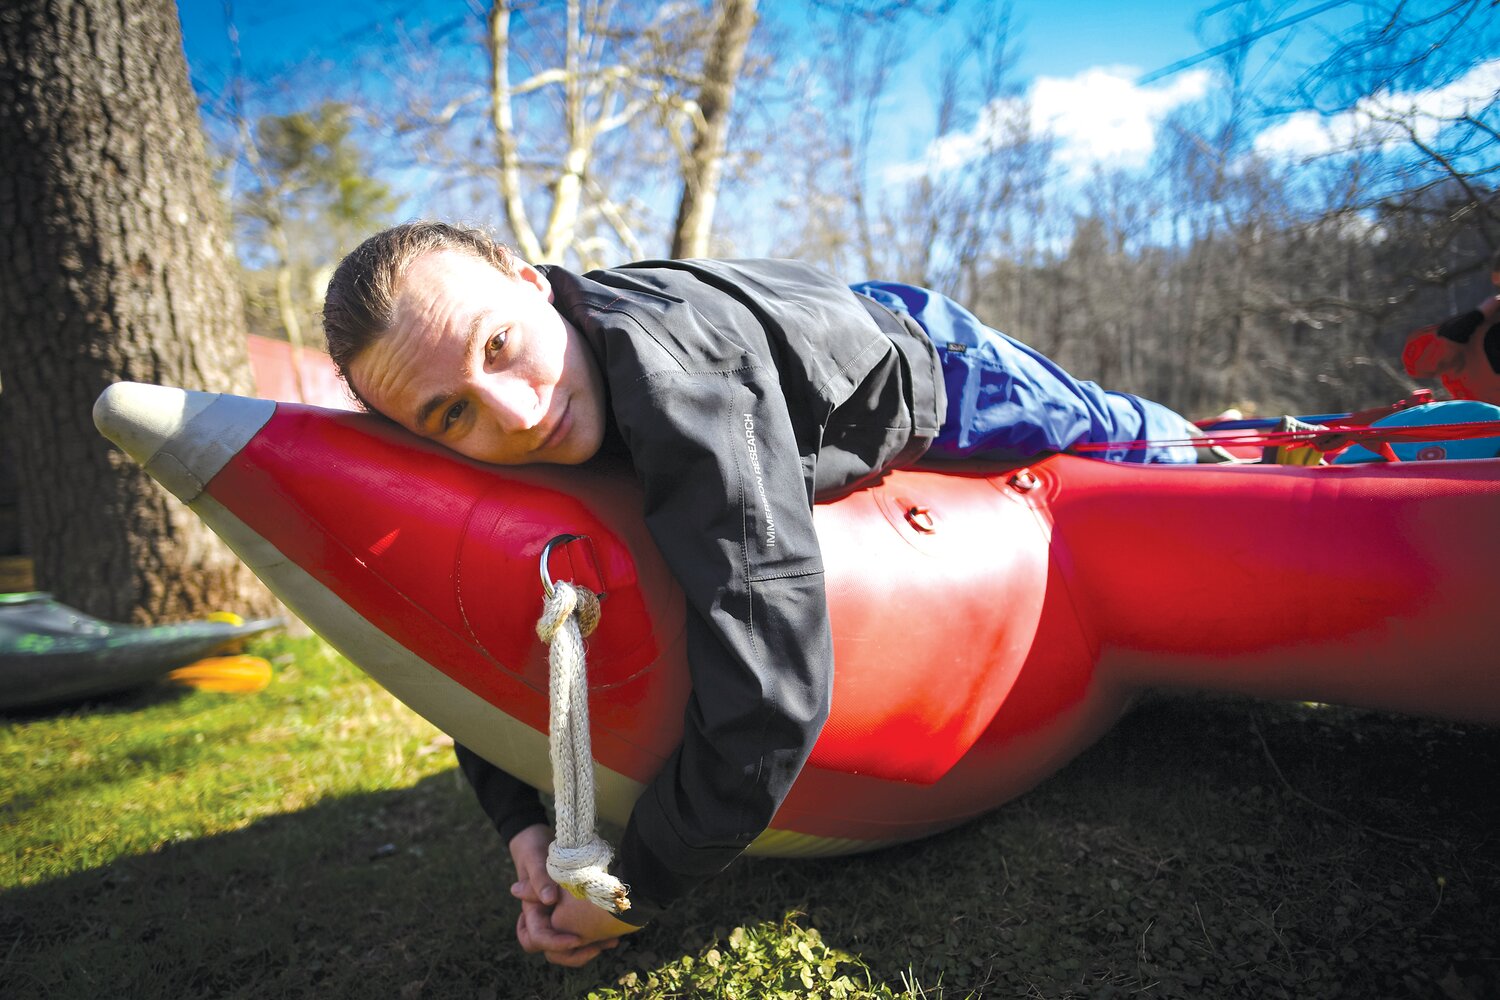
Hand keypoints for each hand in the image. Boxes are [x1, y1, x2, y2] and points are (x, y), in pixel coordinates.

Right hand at [508, 823, 637, 965]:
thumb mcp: (536, 861)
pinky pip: (580, 934)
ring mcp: (556, 918)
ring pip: (567, 948)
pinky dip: (594, 937)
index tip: (578, 939)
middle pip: (551, 951)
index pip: (538, 937)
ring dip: (587, 949)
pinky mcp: (570, 914)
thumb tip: (548, 900)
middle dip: (573, 955)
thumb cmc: (534, 848)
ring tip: (609, 943)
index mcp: (531, 911)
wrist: (538, 840)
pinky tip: (612, 934)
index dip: (556, 942)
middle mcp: (542, 918)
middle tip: (596, 949)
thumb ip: (540, 880)